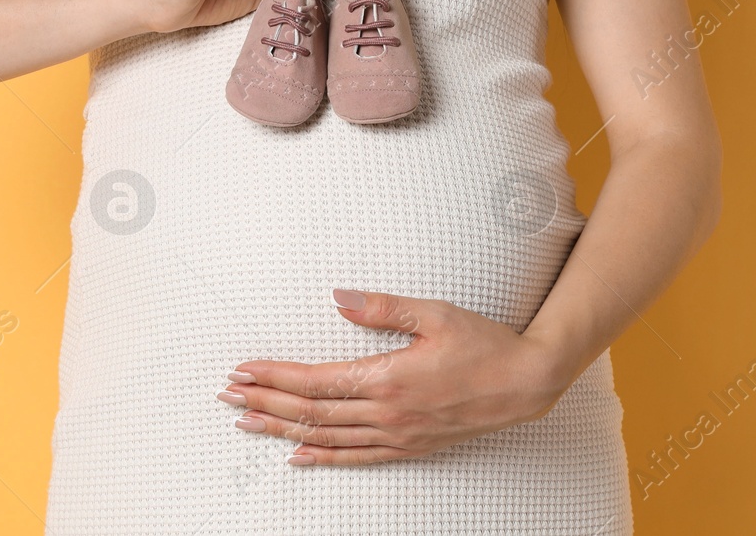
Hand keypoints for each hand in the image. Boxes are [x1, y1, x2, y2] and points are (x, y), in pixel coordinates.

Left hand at [217, 289, 572, 465]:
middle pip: (312, 411)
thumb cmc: (484, 342)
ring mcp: (398, 435)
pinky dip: (324, 457)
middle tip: (228, 395)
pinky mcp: (410, 447)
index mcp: (388, 378)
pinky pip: (357, 457)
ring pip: (327, 438)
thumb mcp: (434, 312)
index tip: (244, 369)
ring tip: (248, 423)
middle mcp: (387, 413)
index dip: (275, 375)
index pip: (316, 380)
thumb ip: (383, 307)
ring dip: (283, 429)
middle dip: (266, 401)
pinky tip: (298, 456)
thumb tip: (338, 298)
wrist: (526, 382)